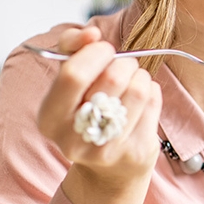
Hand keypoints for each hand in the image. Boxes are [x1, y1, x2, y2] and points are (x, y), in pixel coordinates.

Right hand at [37, 26, 162, 203]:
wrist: (109, 169)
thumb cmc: (87, 111)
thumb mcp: (69, 81)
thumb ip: (71, 48)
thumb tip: (90, 34)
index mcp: (49, 119)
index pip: (74, 75)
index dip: (95, 53)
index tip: (104, 48)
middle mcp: (74, 139)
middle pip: (112, 78)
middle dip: (123, 62)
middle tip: (123, 66)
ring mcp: (108, 149)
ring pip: (138, 88)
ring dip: (140, 75)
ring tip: (133, 81)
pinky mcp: (137, 152)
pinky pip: (154, 101)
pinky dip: (152, 90)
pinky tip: (142, 99)